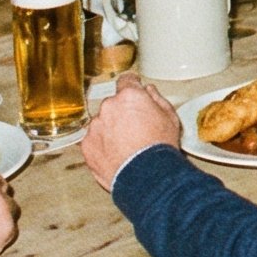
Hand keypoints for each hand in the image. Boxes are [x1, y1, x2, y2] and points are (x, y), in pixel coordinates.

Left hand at [81, 73, 181, 191]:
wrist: (146, 175)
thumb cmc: (160, 146)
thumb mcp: (170, 117)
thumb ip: (157, 99)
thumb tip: (148, 91)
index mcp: (130, 96)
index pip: (126, 81)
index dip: (131, 86)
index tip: (133, 90)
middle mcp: (109, 107)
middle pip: (113, 104)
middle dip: (121, 112)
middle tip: (135, 128)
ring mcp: (95, 126)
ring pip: (102, 123)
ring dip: (110, 129)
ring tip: (125, 146)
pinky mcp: (87, 145)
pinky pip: (93, 140)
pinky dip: (102, 145)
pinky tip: (116, 154)